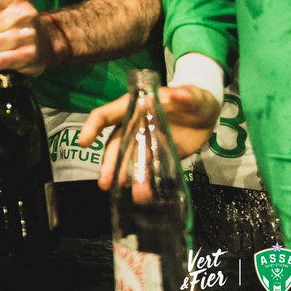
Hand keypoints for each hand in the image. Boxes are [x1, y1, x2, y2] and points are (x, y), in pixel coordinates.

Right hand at [82, 83, 220, 188]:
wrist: (207, 115)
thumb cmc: (194, 100)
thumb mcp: (193, 97)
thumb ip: (187, 96)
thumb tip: (180, 95)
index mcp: (134, 107)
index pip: (106, 115)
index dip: (92, 127)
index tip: (83, 143)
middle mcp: (134, 126)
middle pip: (116, 145)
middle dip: (110, 164)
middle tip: (106, 184)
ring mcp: (145, 142)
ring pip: (131, 160)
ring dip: (129, 177)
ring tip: (137, 195)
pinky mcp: (158, 156)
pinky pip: (148, 169)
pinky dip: (145, 181)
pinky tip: (146, 195)